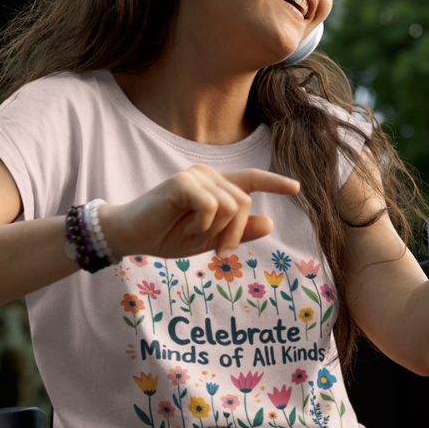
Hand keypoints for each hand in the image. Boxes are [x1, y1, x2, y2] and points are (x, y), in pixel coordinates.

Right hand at [100, 165, 299, 261]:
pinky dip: (202, 226)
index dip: (274, 182)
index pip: (251, 180)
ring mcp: (195, 176)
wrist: (133, 236)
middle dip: (234, 233)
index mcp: (216, 187)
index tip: (296, 188)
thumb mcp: (209, 240)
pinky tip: (184, 228)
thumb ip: (238, 232)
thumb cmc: (168, 236)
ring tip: (191, 235)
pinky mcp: (182, 182)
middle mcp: (208, 175)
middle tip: (215, 251)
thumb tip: (269, 222)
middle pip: (245, 203)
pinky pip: (211, 207)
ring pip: (231, 206)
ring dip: (215, 232)